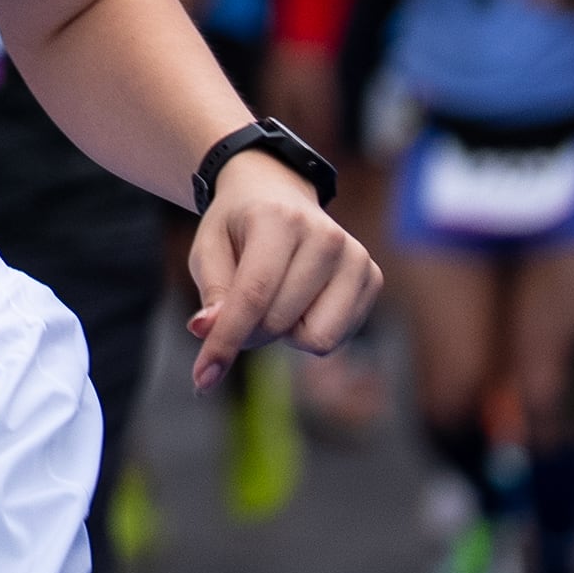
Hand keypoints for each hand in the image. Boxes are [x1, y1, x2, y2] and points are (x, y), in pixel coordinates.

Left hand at [185, 148, 377, 390]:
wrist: (278, 193)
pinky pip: (336, 339)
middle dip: (251, 329)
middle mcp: (326, 235)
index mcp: (279, 220)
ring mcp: (355, 256)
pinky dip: (309, 332)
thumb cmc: (238, 228)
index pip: (253, 295)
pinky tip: (302, 300)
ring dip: (285, 332)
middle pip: (280, 323)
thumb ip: (212, 293)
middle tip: (243, 302)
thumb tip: (206, 331)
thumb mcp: (208, 250)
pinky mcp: (372, 277)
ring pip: (314, 338)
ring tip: (277, 296)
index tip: (201, 379)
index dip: (226, 341)